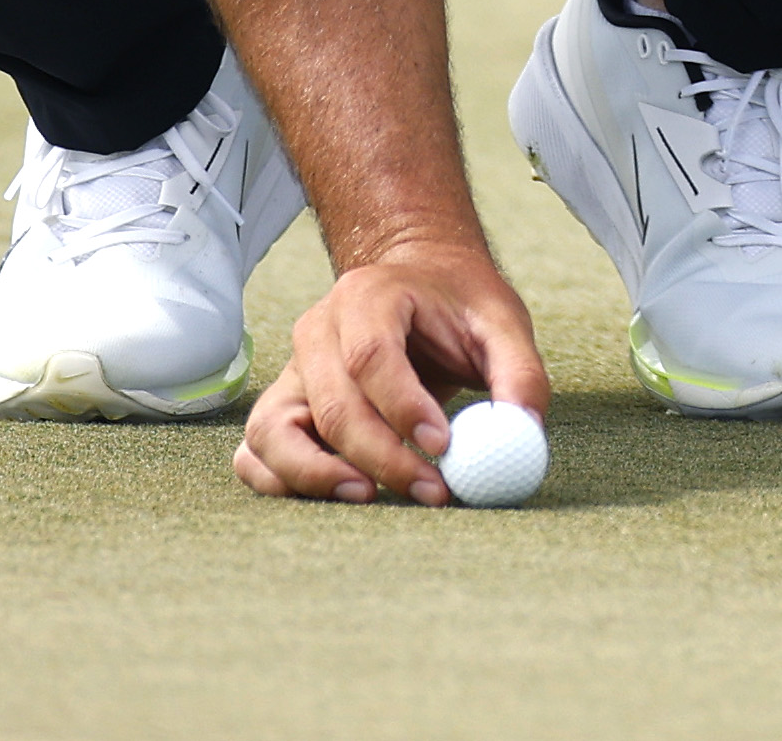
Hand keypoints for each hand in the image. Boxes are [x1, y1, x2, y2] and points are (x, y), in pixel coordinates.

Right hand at [232, 241, 551, 503]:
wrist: (414, 283)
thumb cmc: (456, 305)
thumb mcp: (500, 323)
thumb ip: (520, 375)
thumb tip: (524, 434)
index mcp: (367, 296)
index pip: (371, 357)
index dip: (403, 407)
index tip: (444, 446)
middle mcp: (316, 331)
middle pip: (333, 406)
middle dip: (382, 458)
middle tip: (434, 491)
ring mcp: (291, 371)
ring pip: (275, 433)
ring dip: (317, 476)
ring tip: (373, 497)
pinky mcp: (282, 407)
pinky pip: (257, 452)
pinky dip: (281, 482)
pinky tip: (336, 495)